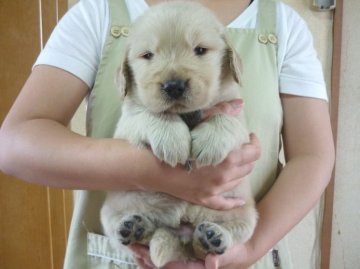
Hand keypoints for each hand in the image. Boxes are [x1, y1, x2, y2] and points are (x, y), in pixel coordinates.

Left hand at [129, 242, 254, 268]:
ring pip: (161, 265)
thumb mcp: (230, 253)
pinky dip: (154, 253)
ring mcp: (185, 261)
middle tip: (131, 247)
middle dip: (145, 259)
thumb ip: (222, 257)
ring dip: (146, 258)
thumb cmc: (234, 252)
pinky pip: (167, 258)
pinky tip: (145, 247)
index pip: (172, 267)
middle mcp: (187, 266)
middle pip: (162, 268)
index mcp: (195, 268)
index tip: (142, 253)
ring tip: (132, 247)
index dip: (155, 261)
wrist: (240, 251)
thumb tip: (212, 262)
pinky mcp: (185, 255)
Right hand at [143, 99, 259, 210]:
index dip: (255, 143)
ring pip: (238, 182)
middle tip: (243, 148)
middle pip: (248, 168)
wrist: (154, 167)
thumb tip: (240, 104)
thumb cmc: (176, 143)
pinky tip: (240, 201)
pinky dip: (233, 202)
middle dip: (249, 156)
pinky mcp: (204, 198)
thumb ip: (222, 112)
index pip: (253, 153)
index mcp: (227, 159)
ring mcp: (214, 190)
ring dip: (241, 171)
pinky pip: (223, 204)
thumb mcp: (199, 123)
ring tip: (236, 162)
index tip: (250, 137)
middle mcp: (224, 177)